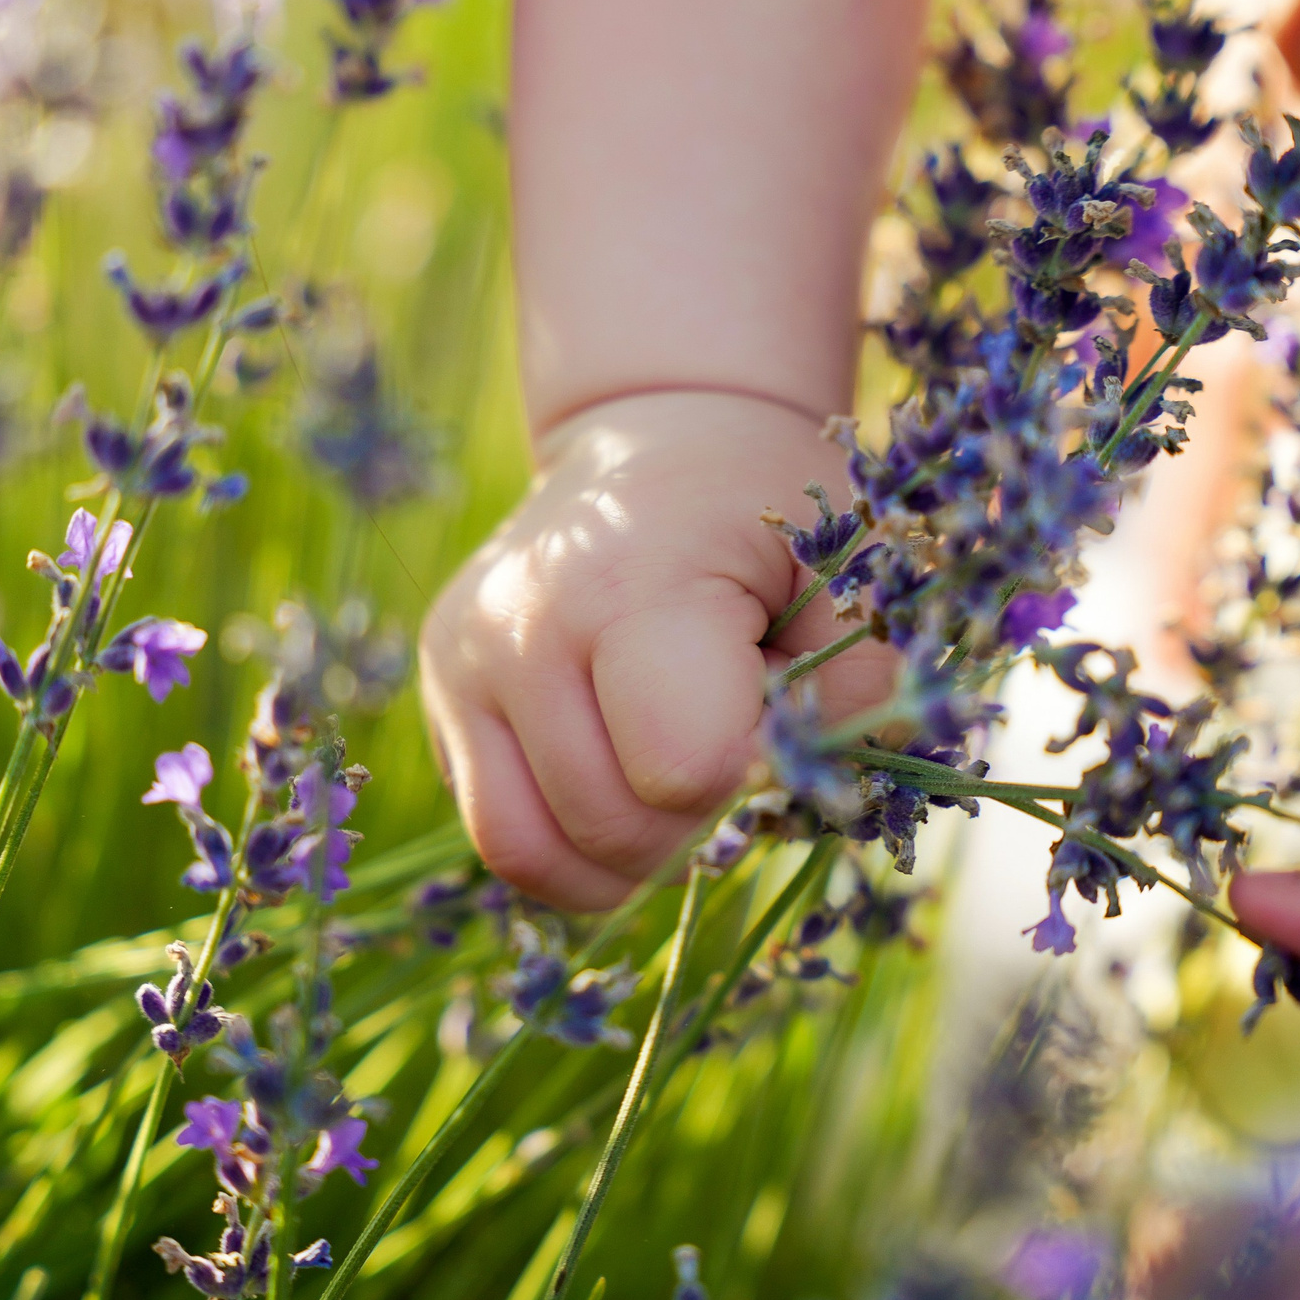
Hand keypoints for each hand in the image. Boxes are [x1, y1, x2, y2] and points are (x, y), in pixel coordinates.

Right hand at [419, 390, 894, 908]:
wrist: (658, 442)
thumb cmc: (764, 510)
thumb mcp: (844, 570)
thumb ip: (860, 688)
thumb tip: (826, 794)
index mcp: (627, 585)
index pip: (682, 772)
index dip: (753, 773)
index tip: (775, 710)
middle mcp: (519, 626)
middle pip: (614, 828)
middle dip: (698, 818)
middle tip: (732, 737)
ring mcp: (461, 665)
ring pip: (533, 854)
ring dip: (628, 857)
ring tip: (679, 783)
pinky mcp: (439, 697)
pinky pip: (501, 835)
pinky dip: (574, 847)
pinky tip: (624, 784)